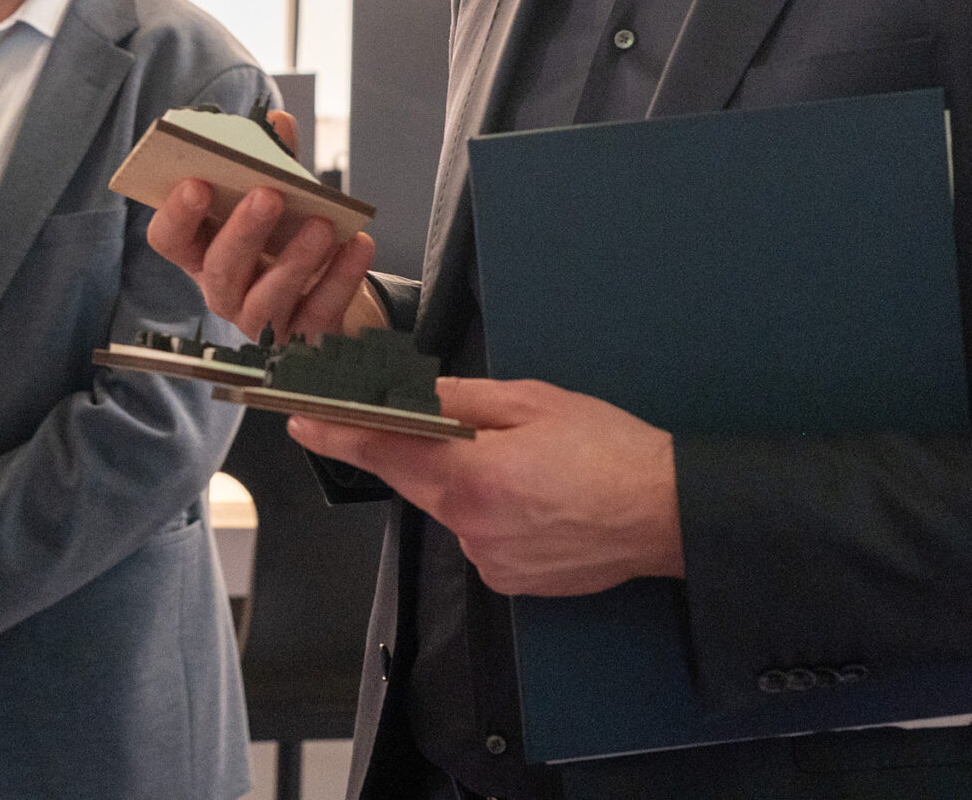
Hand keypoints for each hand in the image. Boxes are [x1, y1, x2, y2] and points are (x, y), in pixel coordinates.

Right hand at [146, 109, 379, 340]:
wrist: (327, 291)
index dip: (177, 214)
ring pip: (265, 301)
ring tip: (321, 224)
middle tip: (268, 194)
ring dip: (294, 260)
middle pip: (220, 268)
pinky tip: (358, 245)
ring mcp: (260, 320)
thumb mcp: (277, 195)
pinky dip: (341, 278)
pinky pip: (318, 314)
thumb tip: (277, 122)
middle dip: (242, 231)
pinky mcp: (303, 337)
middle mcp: (222, 290)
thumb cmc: (287, 237)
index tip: (197, 182)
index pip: (169, 239)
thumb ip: (273, 160)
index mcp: (202, 250)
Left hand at [290, 377, 684, 597]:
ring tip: (520, 462)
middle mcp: (472, 527)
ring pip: (449, 507)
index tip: (301, 420)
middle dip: (411, 449)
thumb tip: (413, 390)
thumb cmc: (612, 452)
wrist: (670, 515)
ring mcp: (489, 559)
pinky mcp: (508, 580)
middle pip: (414, 480)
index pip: (386, 450)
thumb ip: (464, 399)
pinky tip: (530, 496)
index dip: (337, 434)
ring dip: (461, 480)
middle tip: (431, 423)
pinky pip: (478, 535)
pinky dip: (489, 511)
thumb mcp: (534, 402)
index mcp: (473, 476)